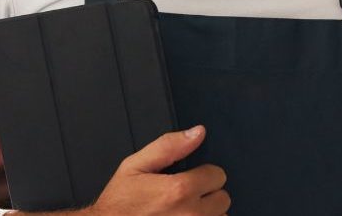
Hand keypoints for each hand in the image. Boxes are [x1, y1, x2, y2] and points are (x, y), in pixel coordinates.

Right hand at [85, 125, 229, 215]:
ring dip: (207, 214)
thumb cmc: (118, 204)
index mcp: (179, 190)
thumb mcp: (135, 166)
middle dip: (207, 196)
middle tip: (185, 198)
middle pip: (223, 199)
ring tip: (184, 212)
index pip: (218, 175)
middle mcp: (190, 214)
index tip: (190, 179)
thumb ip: (168, 146)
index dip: (203, 174)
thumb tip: (198, 133)